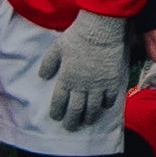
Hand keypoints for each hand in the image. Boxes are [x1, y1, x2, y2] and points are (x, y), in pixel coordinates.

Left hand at [43, 12, 131, 133]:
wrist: (101, 29)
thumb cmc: (77, 36)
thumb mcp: (56, 48)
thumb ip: (48, 64)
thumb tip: (43, 77)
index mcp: (66, 78)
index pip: (59, 102)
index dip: (57, 112)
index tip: (56, 117)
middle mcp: (81, 86)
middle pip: (75, 110)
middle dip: (71, 121)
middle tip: (70, 127)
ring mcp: (98, 85)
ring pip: (92, 109)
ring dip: (88, 118)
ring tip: (86, 122)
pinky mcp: (112, 81)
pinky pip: (109, 99)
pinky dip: (105, 105)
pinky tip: (103, 106)